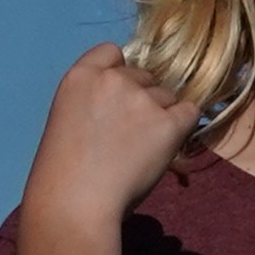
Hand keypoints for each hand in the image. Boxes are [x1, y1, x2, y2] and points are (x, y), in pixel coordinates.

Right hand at [25, 40, 207, 223]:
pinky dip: (182, 127)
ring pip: (167, 96)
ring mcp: (143, 99)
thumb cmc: (64, 172)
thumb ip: (95, 102)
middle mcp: (113, 79)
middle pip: (144, 76)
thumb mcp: (68, 120)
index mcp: (80, 77)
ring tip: (140, 149)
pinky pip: (190, 112)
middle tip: (128, 133)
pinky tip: (165, 146)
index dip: (118, 72)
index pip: (111, 52)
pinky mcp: (168, 122)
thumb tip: (125, 105)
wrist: (75, 202)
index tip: (116, 96)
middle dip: (141, 97)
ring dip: (161, 115)